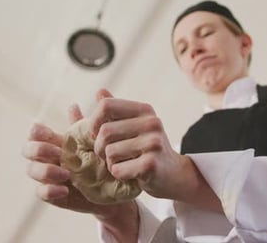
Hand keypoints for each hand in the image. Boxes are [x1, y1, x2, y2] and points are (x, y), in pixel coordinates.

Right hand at [22, 105, 135, 217]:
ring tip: (66, 174)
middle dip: (38, 149)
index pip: (35, 132)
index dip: (36, 131)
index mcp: (56, 141)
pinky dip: (50, 190)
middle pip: (27, 149)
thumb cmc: (103, 158)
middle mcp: (48, 157)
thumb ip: (93, 120)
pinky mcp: (52, 194)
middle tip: (58, 152)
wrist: (113, 187)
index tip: (48, 132)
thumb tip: (94, 95)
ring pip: (31, 170)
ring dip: (45, 171)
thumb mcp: (99, 139)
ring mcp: (48, 176)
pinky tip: (64, 190)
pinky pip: (41, 192)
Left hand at [90, 89, 204, 202]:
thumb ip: (116, 111)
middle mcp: (151, 123)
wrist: (173, 174)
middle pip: (105, 131)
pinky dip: (118, 174)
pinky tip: (131, 174)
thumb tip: (99, 91)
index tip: (96, 134)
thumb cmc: (147, 149)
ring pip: (109, 152)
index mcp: (144, 110)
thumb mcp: (134, 125)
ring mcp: (153, 143)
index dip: (93, 121)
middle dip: (100, 148)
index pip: (106, 106)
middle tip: (109, 155)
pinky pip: (117, 169)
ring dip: (110, 163)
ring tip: (124, 164)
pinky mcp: (151, 164)